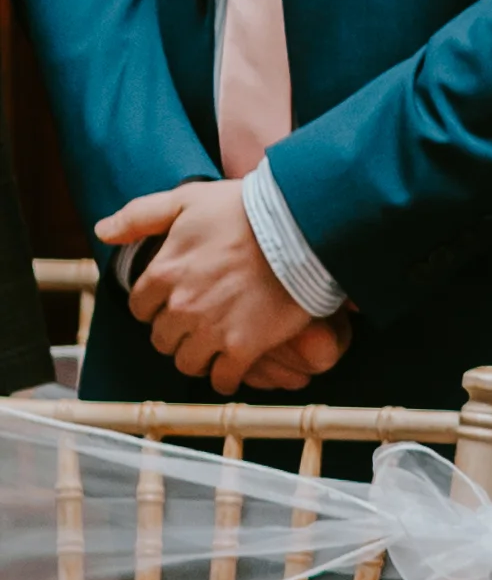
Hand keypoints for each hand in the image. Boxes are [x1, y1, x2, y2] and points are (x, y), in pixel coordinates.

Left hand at [98, 181, 348, 399]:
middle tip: (197, 325)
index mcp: (164, 272)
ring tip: (214, 348)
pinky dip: (226, 379)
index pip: (140, 308)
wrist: (301, 227)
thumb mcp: (187, 200)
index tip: (173, 303)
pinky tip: (235, 368)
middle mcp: (181, 306)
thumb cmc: (245, 210)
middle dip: (175, 334)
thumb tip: (102, 231)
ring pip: (187, 363)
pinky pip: (223, 380)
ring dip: (197, 358)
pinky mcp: (244, 347)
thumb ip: (140, 215)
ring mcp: (211, 330)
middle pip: (162, 339)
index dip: (155, 307)